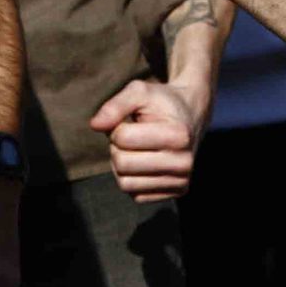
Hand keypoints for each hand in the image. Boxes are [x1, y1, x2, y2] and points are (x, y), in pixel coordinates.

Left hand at [89, 77, 206, 202]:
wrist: (190, 116)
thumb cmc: (161, 103)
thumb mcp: (140, 91)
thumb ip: (116, 105)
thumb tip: (95, 125)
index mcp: (178, 135)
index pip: (122, 139)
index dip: (117, 127)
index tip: (131, 121)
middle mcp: (184, 162)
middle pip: (121, 164)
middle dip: (117, 147)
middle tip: (132, 136)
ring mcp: (181, 181)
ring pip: (125, 184)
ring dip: (122, 165)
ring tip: (137, 149)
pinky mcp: (176, 193)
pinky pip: (135, 195)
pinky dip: (132, 179)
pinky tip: (144, 163)